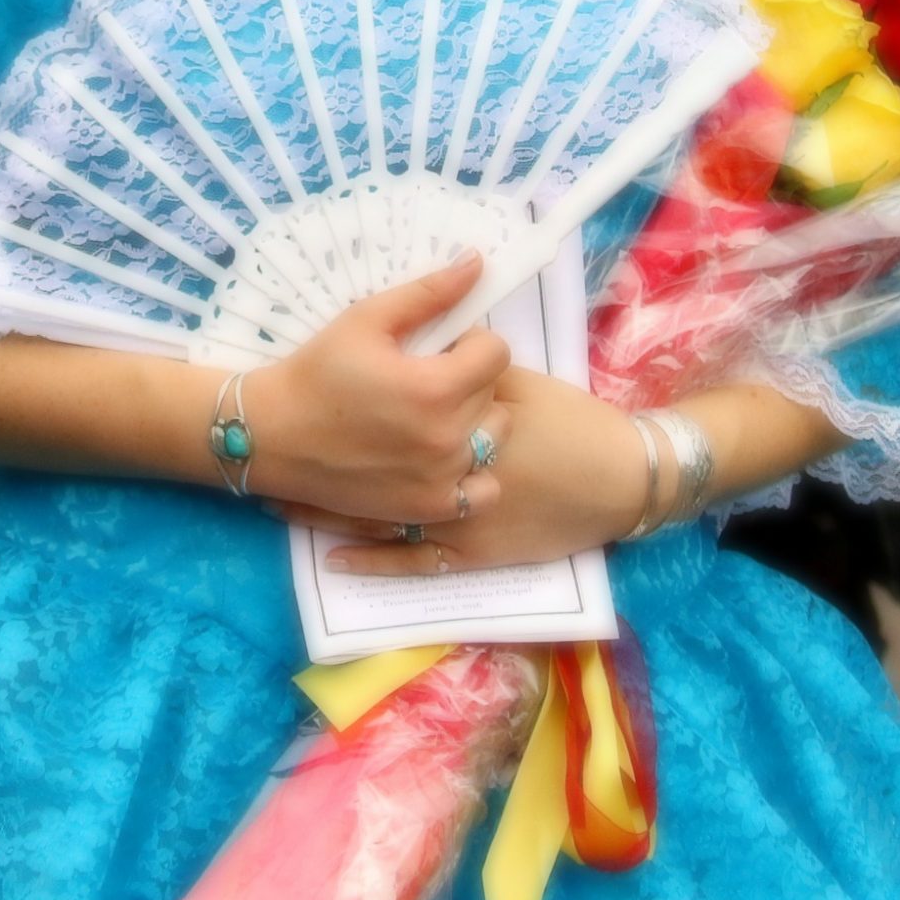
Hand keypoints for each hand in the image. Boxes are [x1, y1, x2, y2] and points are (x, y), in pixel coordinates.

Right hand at [248, 252, 511, 527]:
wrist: (271, 435)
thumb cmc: (317, 371)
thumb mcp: (367, 319)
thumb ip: (429, 293)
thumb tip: (477, 262)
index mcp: (435, 388)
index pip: (496, 353)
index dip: (471, 342)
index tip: (440, 347)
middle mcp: (446, 438)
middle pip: (494, 394)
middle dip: (468, 377)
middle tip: (427, 377)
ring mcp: (440, 479)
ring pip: (493, 438)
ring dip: (475, 421)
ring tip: (433, 415)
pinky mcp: (427, 508)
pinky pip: (482, 491)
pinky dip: (473, 473)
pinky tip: (441, 457)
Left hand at [270, 366, 648, 575]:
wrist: (621, 479)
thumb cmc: (574, 422)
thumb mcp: (522, 378)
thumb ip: (468, 364)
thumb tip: (432, 338)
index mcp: (458, 410)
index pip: (400, 400)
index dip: (360, 396)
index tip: (325, 385)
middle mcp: (445, 464)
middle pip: (375, 454)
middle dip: (328, 445)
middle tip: (284, 437)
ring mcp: (453, 514)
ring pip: (376, 513)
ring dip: (328, 508)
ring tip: (279, 496)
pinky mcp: (468, 553)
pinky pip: (407, 560)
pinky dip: (367, 558)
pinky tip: (331, 553)